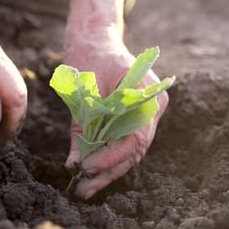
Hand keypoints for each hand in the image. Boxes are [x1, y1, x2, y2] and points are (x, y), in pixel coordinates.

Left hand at [63, 27, 168, 198]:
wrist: (94, 40)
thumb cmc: (90, 58)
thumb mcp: (85, 91)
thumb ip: (83, 126)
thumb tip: (76, 163)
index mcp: (149, 95)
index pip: (136, 138)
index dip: (112, 157)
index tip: (88, 168)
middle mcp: (153, 107)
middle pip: (134, 150)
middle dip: (107, 172)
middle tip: (83, 189)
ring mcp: (145, 114)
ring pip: (128, 151)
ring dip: (106, 171)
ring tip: (84, 189)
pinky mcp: (131, 118)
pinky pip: (121, 143)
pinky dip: (105, 158)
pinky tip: (89, 174)